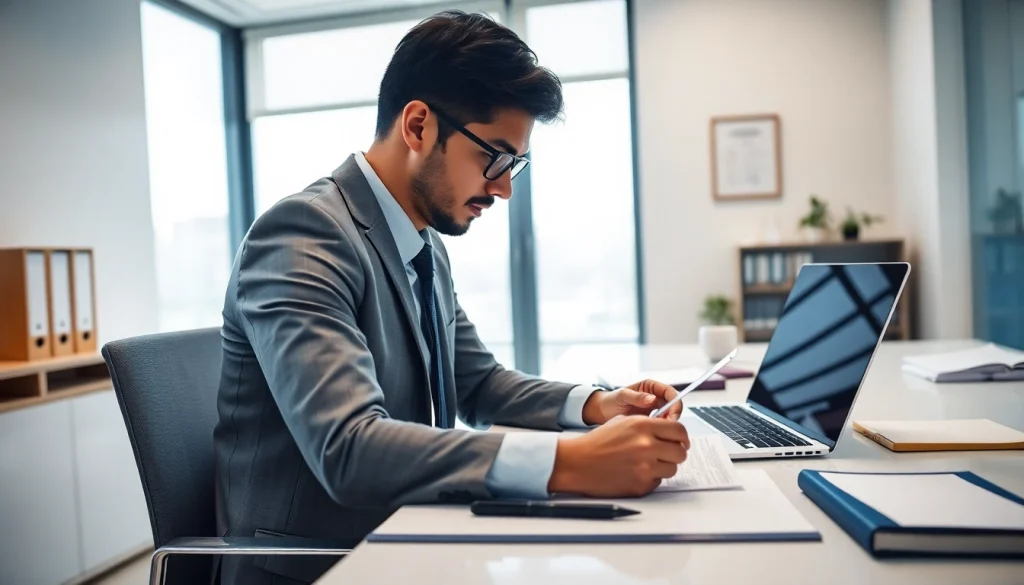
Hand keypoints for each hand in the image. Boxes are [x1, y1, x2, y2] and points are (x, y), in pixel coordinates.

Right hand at [548, 415, 690, 497]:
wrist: (578, 463)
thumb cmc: (598, 442)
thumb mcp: (624, 422)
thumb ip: (649, 425)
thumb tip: (670, 431)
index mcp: (643, 426)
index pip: (679, 430)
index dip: (682, 437)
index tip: (681, 441)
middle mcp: (647, 446)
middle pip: (681, 452)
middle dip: (676, 452)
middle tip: (668, 453)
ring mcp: (645, 467)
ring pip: (672, 469)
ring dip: (664, 466)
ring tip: (647, 463)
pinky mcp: (641, 485)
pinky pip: (658, 481)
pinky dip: (651, 478)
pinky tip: (635, 472)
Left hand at [581, 380, 682, 424]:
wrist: (602, 412)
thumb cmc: (611, 400)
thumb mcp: (622, 396)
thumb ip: (637, 397)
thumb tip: (652, 399)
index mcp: (650, 387)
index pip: (670, 393)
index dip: (675, 404)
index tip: (672, 415)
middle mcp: (655, 397)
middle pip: (673, 406)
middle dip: (673, 416)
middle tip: (668, 427)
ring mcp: (653, 410)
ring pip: (669, 417)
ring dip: (668, 425)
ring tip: (660, 432)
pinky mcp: (650, 421)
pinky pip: (661, 425)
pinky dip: (661, 430)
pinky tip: (655, 435)